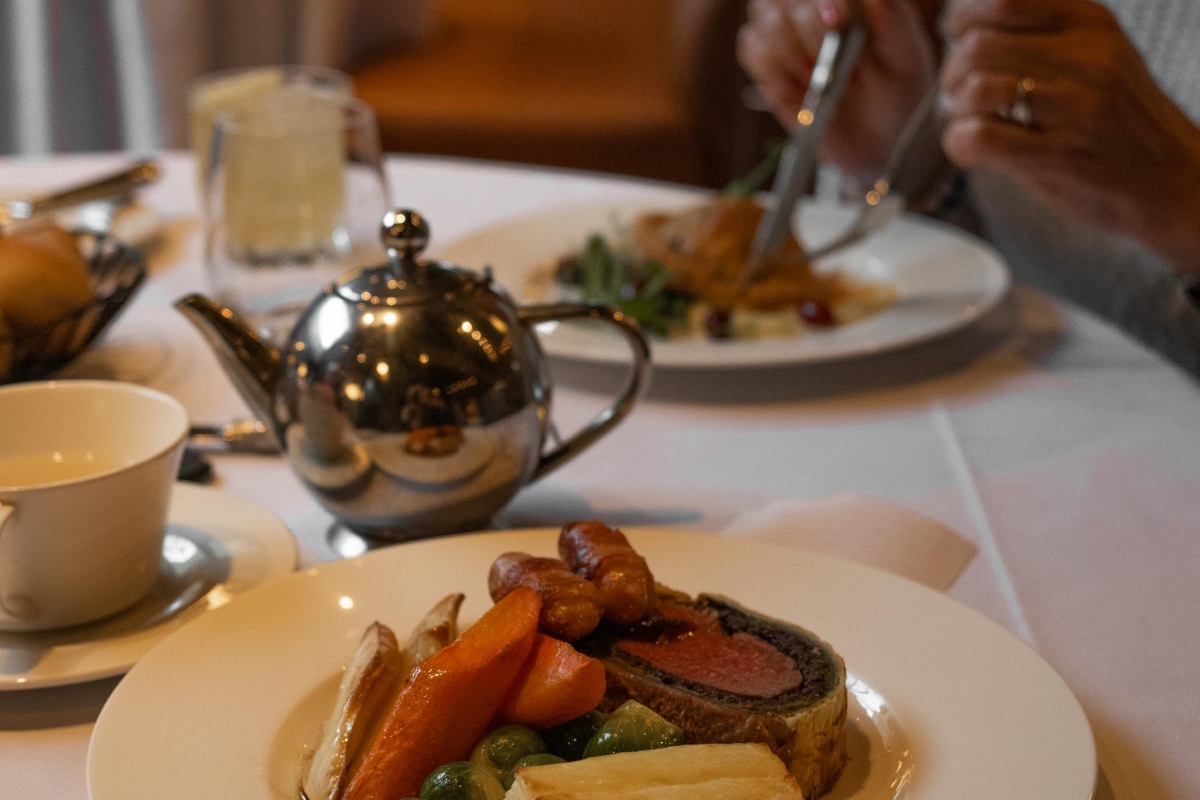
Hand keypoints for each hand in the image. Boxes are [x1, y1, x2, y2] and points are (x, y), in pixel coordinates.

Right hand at [737, 0, 939, 179]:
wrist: (881, 139)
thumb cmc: (898, 90)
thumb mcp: (907, 56)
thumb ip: (894, 21)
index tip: (835, 21)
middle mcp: (810, 8)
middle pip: (781, 0)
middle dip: (808, 35)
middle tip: (842, 71)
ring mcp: (784, 36)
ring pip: (763, 25)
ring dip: (791, 58)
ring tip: (823, 84)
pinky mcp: (768, 67)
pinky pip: (752, 52)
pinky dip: (774, 73)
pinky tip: (800, 91)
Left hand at [941, 0, 1199, 272]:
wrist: (1168, 179)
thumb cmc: (1115, 118)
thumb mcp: (1095, 53)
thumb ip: (1041, 32)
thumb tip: (965, 20)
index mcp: (1089, 22)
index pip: (1002, 2)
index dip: (964, 21)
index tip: (962, 42)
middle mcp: (1086, 57)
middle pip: (977, 47)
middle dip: (952, 72)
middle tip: (959, 93)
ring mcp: (1074, 108)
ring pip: (975, 89)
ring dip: (957, 110)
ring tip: (971, 120)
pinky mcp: (1059, 156)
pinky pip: (979, 137)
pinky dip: (959, 143)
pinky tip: (972, 148)